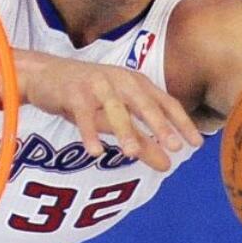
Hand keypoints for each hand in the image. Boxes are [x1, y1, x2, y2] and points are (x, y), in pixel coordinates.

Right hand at [15, 50, 203, 171]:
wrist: (45, 75)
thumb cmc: (87, 97)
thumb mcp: (116, 118)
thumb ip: (142, 139)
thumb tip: (168, 167)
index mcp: (135, 83)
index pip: (165, 102)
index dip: (181, 122)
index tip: (196, 144)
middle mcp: (119, 80)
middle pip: (143, 103)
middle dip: (159, 124)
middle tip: (174, 147)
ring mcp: (96, 84)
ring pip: (114, 108)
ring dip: (124, 129)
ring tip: (132, 153)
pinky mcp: (72, 92)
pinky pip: (82, 115)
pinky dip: (89, 133)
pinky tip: (95, 151)